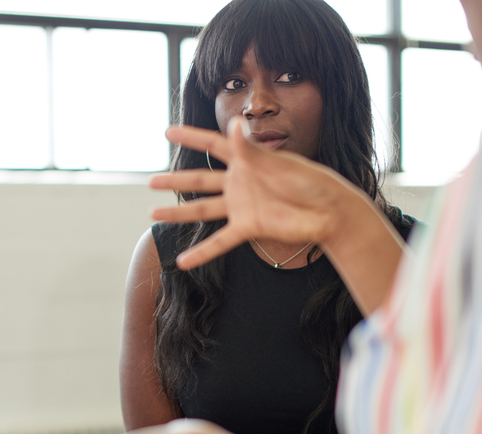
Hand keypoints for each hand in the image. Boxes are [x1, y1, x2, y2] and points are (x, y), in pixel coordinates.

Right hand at [149, 118, 361, 270]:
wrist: (330, 211)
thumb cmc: (310, 180)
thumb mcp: (279, 163)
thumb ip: (251, 148)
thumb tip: (233, 123)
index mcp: (248, 160)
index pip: (213, 145)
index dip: (191, 137)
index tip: (168, 132)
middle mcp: (240, 183)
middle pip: (200, 181)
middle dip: (175, 181)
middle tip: (151, 182)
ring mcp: (242, 206)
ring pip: (202, 210)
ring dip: (178, 214)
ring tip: (153, 215)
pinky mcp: (249, 228)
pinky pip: (220, 242)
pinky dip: (202, 253)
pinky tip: (182, 262)